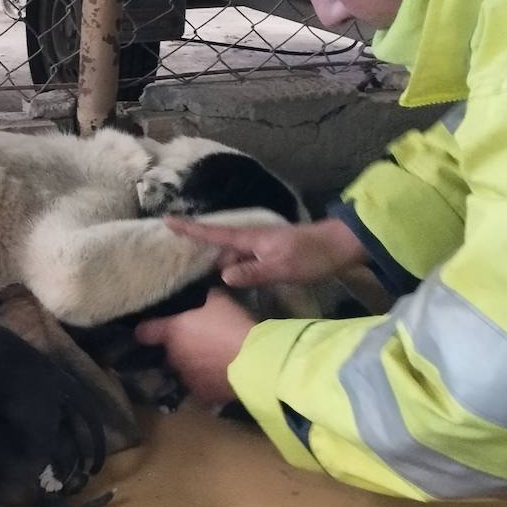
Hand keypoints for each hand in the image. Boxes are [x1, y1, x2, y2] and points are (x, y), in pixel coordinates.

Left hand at [133, 289, 255, 403]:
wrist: (254, 363)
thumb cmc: (232, 326)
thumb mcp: (219, 301)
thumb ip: (205, 297)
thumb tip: (203, 294)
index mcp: (172, 332)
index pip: (145, 332)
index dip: (146, 330)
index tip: (150, 330)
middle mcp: (173, 356)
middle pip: (169, 351)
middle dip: (179, 347)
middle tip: (198, 341)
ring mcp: (186, 378)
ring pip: (183, 370)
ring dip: (192, 365)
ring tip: (212, 359)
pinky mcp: (202, 395)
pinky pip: (200, 386)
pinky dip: (206, 381)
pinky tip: (221, 375)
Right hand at [165, 216, 364, 287]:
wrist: (340, 248)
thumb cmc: (310, 255)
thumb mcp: (281, 267)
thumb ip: (252, 271)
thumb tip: (222, 275)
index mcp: (249, 238)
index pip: (213, 232)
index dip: (189, 228)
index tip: (166, 221)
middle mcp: (251, 240)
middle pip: (219, 249)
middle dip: (202, 257)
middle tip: (183, 274)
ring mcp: (260, 247)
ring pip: (231, 258)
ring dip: (221, 269)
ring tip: (203, 285)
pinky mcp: (268, 256)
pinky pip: (243, 263)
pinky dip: (235, 272)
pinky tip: (232, 284)